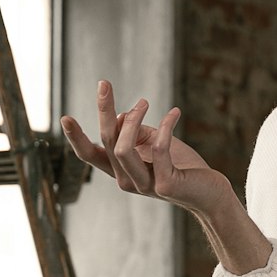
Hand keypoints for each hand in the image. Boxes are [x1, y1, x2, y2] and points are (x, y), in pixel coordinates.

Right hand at [60, 81, 233, 219]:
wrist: (211, 193)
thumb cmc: (183, 166)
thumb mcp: (156, 142)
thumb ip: (137, 131)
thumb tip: (121, 115)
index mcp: (121, 171)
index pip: (90, 155)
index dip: (76, 138)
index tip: (65, 117)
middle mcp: (127, 181)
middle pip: (107, 141)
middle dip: (103, 110)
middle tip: (104, 84)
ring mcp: (144, 185)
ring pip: (123, 148)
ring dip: (133, 119)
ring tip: (145, 102)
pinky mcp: (164, 184)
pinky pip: (159, 148)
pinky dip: (166, 126)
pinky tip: (175, 113)